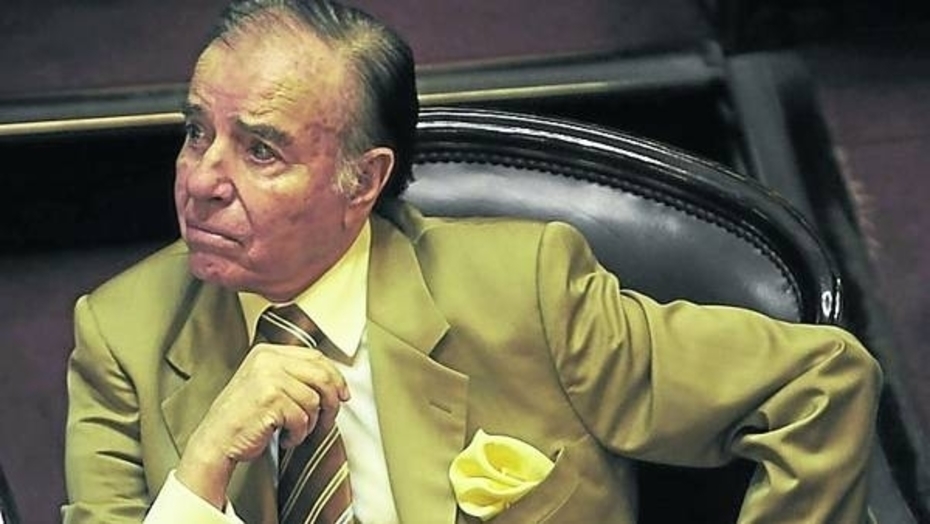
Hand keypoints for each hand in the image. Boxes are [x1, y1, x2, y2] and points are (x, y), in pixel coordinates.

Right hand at [176, 343, 349, 508]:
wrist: (215, 440)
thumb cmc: (243, 418)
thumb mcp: (266, 385)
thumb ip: (293, 376)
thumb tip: (335, 383)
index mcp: (267, 352)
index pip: (315, 357)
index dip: (335, 377)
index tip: (342, 394)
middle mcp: (268, 360)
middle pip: (321, 375)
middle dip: (332, 401)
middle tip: (328, 420)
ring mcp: (268, 377)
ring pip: (314, 399)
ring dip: (310, 423)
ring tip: (296, 431)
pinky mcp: (270, 398)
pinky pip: (302, 417)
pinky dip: (298, 434)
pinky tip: (285, 437)